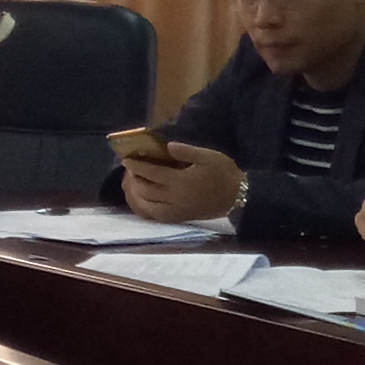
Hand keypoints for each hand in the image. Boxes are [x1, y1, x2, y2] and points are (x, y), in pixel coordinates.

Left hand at [121, 143, 242, 224]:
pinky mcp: (179, 218)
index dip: (137, 166)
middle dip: (133, 179)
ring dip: (135, 195)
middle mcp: (173, 198)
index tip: (126, 159)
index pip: (151, 173)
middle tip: (130, 170)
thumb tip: (167, 147)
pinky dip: (145, 209)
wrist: (238, 197)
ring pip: (146, 206)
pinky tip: (142, 202)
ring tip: (133, 185)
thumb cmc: (223, 174)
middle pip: (144, 190)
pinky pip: (155, 216)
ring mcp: (175, 210)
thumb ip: (185, 151)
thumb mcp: (207, 156)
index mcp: (180, 181)